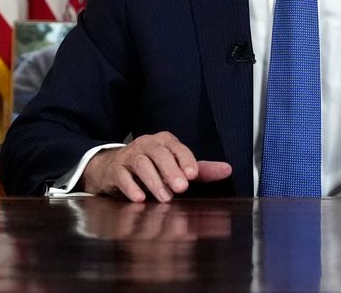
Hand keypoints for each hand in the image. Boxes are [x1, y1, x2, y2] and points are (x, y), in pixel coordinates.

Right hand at [83, 132, 231, 201]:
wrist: (113, 168)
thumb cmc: (151, 168)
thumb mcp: (176, 167)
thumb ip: (201, 170)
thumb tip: (227, 170)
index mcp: (165, 141)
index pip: (177, 148)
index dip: (185, 160)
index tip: (193, 175)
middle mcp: (147, 144)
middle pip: (159, 153)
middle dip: (171, 170)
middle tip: (181, 188)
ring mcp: (129, 155)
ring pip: (141, 163)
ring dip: (154, 181)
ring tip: (164, 197)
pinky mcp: (114, 169)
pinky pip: (121, 175)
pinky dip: (130, 187)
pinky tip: (139, 198)